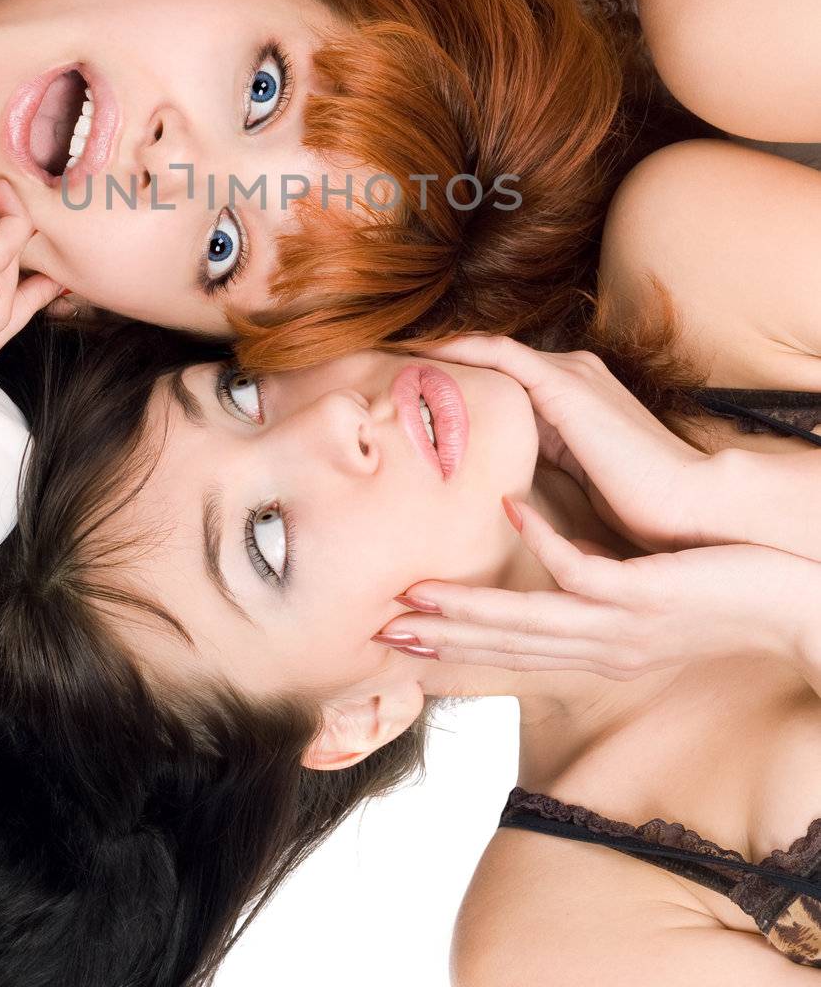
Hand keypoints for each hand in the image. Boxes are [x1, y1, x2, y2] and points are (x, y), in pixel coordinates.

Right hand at [379, 505, 817, 681]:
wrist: (798, 599)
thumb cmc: (723, 586)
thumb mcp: (645, 592)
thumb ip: (590, 581)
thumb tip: (548, 554)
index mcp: (598, 648)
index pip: (512, 653)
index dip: (453, 646)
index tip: (399, 636)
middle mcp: (604, 648)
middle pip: (507, 647)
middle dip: (442, 638)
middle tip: (383, 628)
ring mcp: (625, 626)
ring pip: (531, 621)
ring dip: (470, 608)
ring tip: (418, 589)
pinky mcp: (649, 595)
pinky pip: (584, 572)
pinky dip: (545, 543)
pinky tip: (514, 509)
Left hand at [419, 334, 710, 552]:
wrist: (691, 511)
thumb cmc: (643, 512)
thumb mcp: (580, 486)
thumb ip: (546, 474)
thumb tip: (503, 498)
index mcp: (575, 398)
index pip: (505, 377)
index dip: (459, 378)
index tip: (412, 385)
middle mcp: (573, 375)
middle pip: (491, 358)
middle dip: (441, 358)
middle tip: (387, 358)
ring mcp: (572, 376)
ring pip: (491, 352)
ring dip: (443, 352)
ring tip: (395, 352)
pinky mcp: (567, 387)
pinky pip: (503, 356)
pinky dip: (462, 350)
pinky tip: (424, 356)